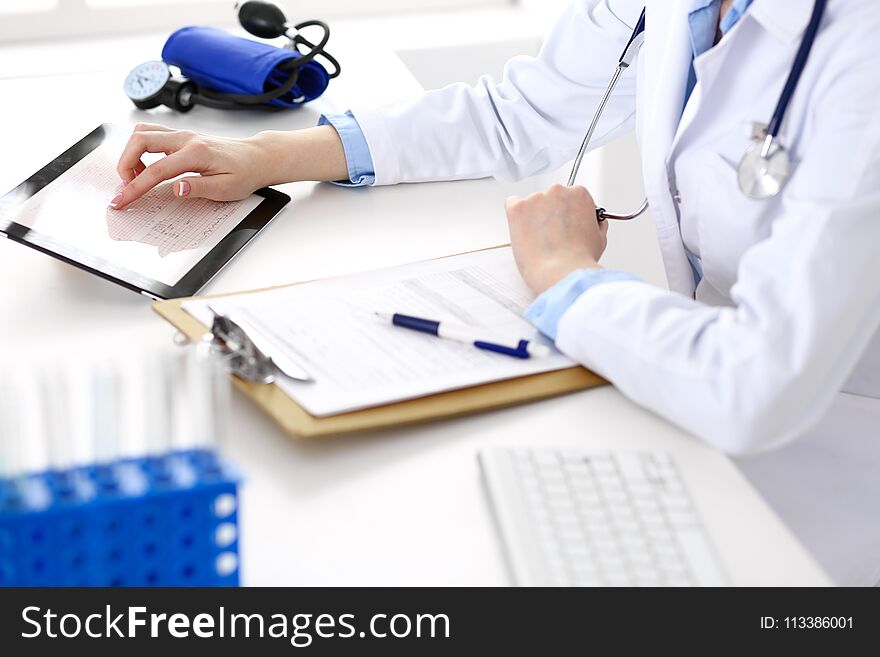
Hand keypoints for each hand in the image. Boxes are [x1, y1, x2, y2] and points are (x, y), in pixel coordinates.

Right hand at [110, 122, 347, 209]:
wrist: (257, 157)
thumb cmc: (245, 173)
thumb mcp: (226, 189)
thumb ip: (199, 188)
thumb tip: (176, 188)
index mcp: (196, 153)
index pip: (157, 170)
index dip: (135, 186)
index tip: (121, 200)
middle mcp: (186, 138)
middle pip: (140, 140)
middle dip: (125, 164)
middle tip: (127, 187)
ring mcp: (183, 134)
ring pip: (142, 133)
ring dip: (131, 154)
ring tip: (137, 178)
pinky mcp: (181, 136)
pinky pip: (151, 134)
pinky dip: (140, 149)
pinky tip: (148, 167)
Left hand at [505, 184, 607, 294]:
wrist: (561, 272)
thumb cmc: (579, 259)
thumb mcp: (599, 238)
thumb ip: (595, 223)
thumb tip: (593, 221)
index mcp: (579, 194)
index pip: (570, 196)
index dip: (566, 213)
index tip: (564, 225)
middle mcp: (557, 191)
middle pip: (550, 198)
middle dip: (549, 213)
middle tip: (550, 235)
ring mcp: (536, 198)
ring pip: (531, 203)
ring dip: (532, 217)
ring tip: (538, 240)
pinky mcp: (517, 207)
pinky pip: (511, 205)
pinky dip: (515, 218)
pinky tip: (523, 233)